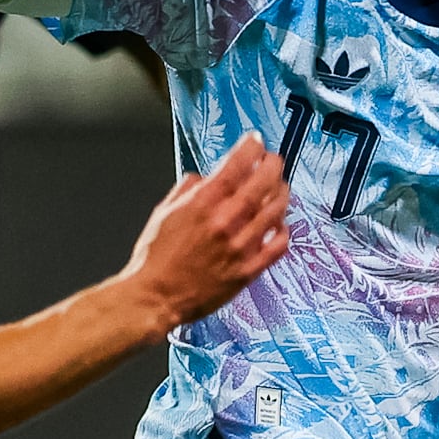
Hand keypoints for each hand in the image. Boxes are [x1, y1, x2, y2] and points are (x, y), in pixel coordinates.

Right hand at [124, 136, 291, 323]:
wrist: (155, 297)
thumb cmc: (155, 259)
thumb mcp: (164, 213)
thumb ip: (187, 190)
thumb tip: (203, 177)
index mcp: (202, 204)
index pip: (237, 163)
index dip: (251, 147)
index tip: (255, 141)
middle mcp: (224, 221)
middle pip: (263, 182)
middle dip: (273, 164)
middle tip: (273, 160)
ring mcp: (240, 246)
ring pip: (276, 209)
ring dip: (281, 193)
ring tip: (279, 188)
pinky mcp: (248, 270)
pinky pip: (278, 245)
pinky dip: (283, 229)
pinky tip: (279, 224)